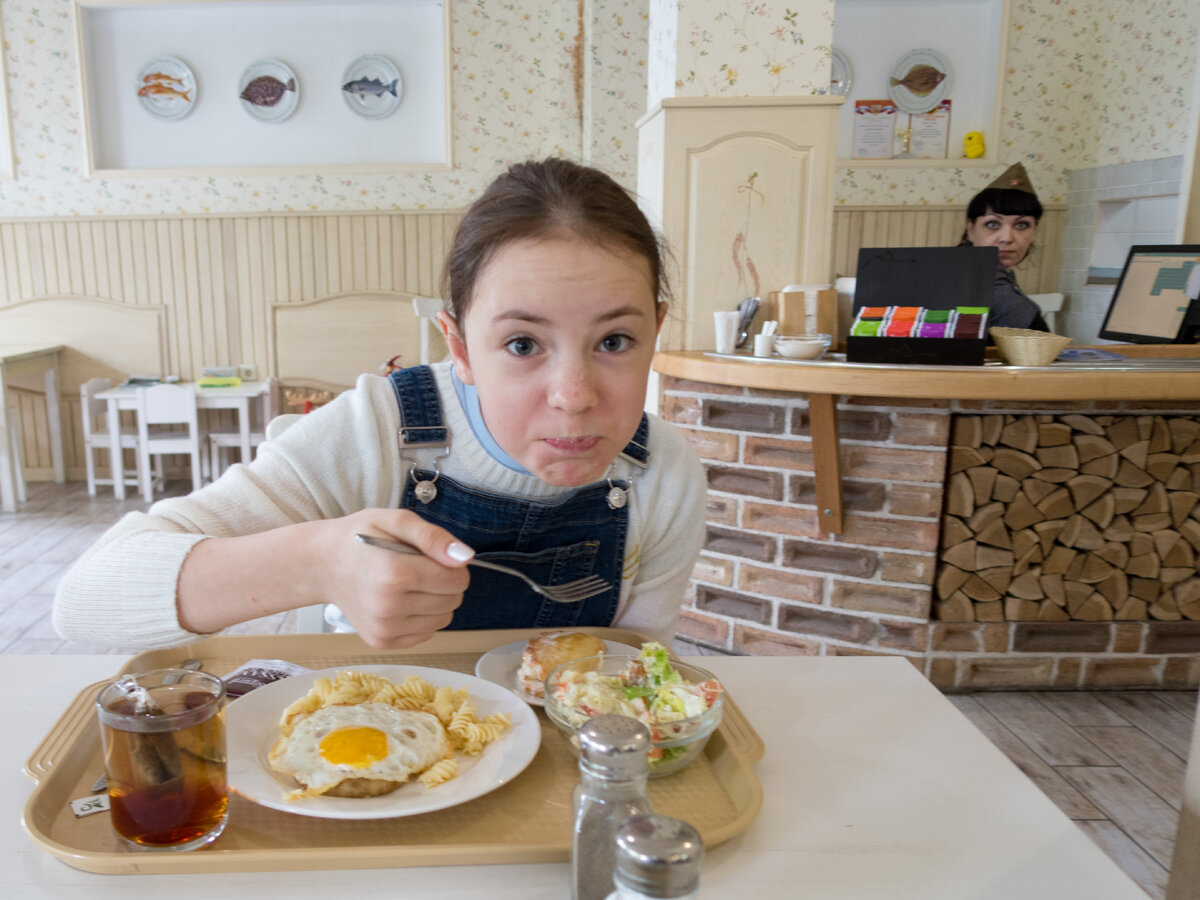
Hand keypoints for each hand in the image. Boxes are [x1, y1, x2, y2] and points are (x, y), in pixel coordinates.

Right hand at [317, 509, 473, 648]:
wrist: (324, 565)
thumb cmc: (361, 539)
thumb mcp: (396, 520)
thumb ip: (433, 537)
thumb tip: (464, 557)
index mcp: (394, 573)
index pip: (457, 580)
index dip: (452, 565)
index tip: (432, 557)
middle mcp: (388, 607)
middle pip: (453, 601)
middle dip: (445, 583)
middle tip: (417, 568)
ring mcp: (384, 629)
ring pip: (443, 620)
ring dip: (435, 601)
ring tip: (408, 584)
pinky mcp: (382, 642)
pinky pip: (426, 633)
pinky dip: (421, 617)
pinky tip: (400, 601)